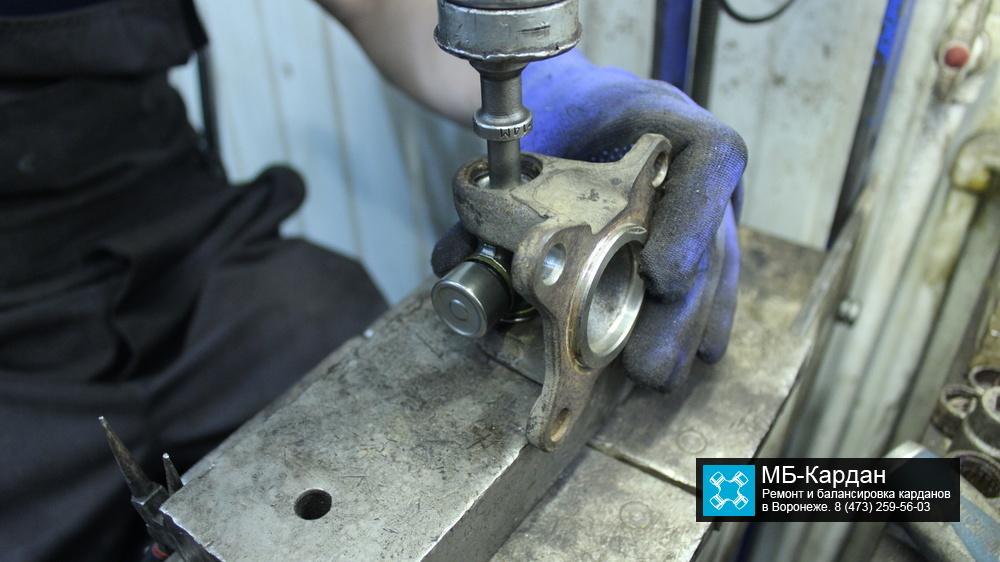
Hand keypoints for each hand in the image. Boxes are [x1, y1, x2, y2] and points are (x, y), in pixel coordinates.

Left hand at [433, 49, 746, 390]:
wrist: (580, 103)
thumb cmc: (560, 117)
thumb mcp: (531, 136)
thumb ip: (494, 194)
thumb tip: (452, 263)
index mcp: (664, 119)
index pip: (709, 159)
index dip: (693, 221)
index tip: (661, 275)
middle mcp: (698, 163)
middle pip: (714, 237)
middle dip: (681, 311)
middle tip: (647, 363)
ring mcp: (711, 198)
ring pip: (718, 268)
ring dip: (687, 329)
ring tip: (657, 375)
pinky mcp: (705, 232)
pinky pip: (714, 278)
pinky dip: (699, 321)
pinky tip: (691, 356)